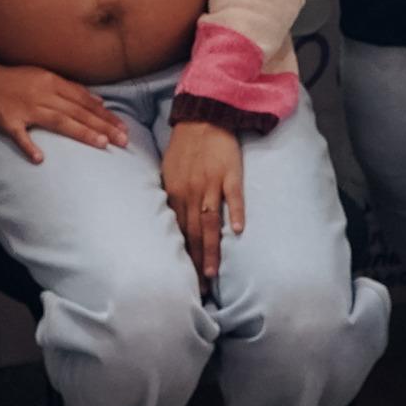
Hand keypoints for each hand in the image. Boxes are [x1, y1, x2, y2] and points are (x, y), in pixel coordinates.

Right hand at [0, 60, 127, 163]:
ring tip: (100, 144)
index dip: (105, 114)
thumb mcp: (44, 77)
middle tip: (123, 140)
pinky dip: (28, 146)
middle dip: (102, 126)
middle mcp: (42, 93)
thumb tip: (99, 100)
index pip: (85, 100)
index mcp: (52, 82)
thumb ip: (71, 89)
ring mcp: (24, 107)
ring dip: (80, 132)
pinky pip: (19, 135)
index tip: (123, 127)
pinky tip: (39, 158)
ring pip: (58, 121)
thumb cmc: (14, 80)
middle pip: (77, 111)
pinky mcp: (7, 120)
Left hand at [160, 118, 244, 285]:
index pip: (177, 232)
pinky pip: (233, 197)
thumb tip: (169, 221)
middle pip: (192, 233)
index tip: (182, 280)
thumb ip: (170, 196)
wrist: (203, 116)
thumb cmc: (185, 146)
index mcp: (174, 192)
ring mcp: (211, 184)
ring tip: (211, 273)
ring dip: (210, 249)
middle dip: (194, 262)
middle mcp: (190, 192)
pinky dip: (234, 214)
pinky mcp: (230, 174)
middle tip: (198, 289)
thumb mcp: (168, 171)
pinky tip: (237, 233)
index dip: (180, 256)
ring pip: (209, 222)